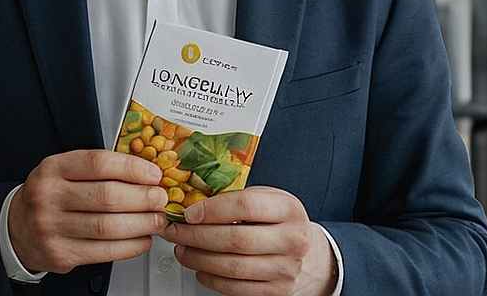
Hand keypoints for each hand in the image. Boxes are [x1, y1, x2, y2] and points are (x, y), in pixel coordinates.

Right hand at [8, 149, 170, 273]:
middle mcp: (49, 196)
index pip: (98, 164)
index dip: (131, 168)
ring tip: (156, 220)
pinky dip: (130, 246)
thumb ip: (97, 170)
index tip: (153, 174)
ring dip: (141, 224)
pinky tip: (142, 239)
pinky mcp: (60, 254)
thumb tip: (144, 174)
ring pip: (108, 227)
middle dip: (142, 198)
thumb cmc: (49, 196)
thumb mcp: (63, 171)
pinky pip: (104, 252)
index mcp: (53, 169)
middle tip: (160, 198)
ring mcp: (52, 227)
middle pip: (107, 196)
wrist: (17, 228)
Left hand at [159, 187, 335, 295]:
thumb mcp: (269, 200)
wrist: (312, 257)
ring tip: (182, 250)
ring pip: (232, 267)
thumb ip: (237, 199)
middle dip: (196, 236)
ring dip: (198, 259)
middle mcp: (292, 240)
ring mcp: (286, 269)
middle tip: (175, 232)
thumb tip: (192, 205)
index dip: (212, 209)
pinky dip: (211, 278)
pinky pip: (235, 288)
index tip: (189, 213)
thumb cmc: (281, 223)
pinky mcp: (276, 292)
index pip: (246, 206)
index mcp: (289, 210)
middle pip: (235, 240)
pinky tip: (200, 268)